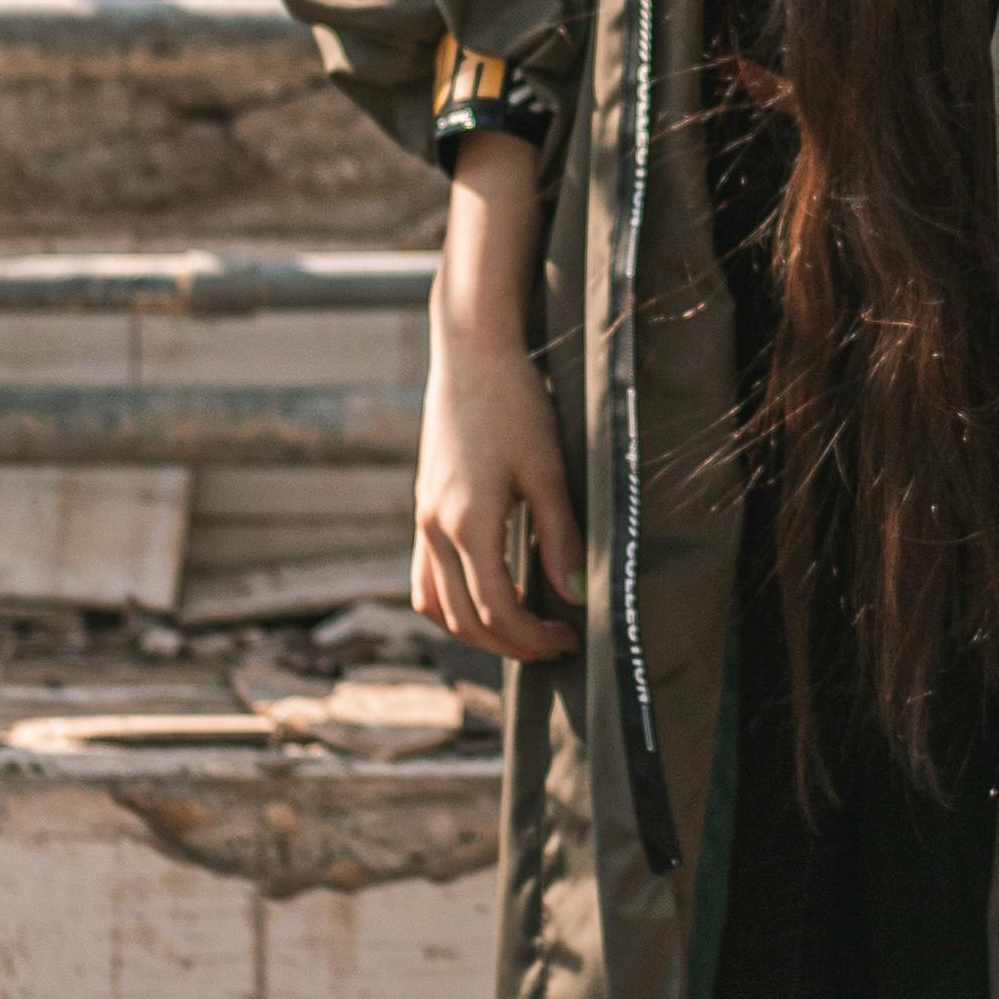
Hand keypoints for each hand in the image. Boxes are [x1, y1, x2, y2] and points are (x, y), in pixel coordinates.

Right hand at [413, 135, 580, 663]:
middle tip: (555, 641)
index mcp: (467, 523)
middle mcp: (435, 528)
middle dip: (510, 643)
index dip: (533, 637)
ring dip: (476, 628)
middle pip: (464, 617)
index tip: (570, 637)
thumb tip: (577, 595)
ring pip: (435, 604)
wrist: (471, 355)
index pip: (496, 609)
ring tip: (522, 628)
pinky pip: (424, 577)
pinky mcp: (422, 508)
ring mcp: (422, 519)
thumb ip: (561, 537)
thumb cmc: (515, 405)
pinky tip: (486, 595)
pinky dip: (451, 602)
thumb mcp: (547, 470)